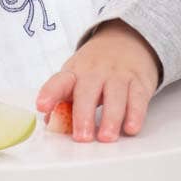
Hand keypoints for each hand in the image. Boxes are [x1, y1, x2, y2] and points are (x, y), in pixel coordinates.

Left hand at [35, 20, 160, 141]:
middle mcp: (95, 72)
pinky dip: (135, 114)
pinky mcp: (139, 82)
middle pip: (87, 92)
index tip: (42, 106)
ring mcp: (118, 75)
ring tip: (106, 137)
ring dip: (110, 118)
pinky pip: (137, 98)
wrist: (125, 42)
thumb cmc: (94, 69)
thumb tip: (50, 121)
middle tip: (82, 137)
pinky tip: (130, 128)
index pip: (59, 81)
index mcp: (74, 72)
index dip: (50, 93)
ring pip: (115, 96)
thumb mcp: (75, 78)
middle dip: (84, 115)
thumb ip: (62, 100)